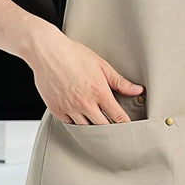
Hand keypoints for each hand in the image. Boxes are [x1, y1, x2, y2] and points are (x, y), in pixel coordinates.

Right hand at [28, 24, 143, 124]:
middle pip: (104, 127)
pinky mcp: (57, 109)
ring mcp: (70, 108)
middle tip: (117, 133)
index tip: (130, 129)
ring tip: (101, 129)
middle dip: (112, 131)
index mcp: (99, 92)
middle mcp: (85, 103)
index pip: (118, 116)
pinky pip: (70, 125)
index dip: (126, 125)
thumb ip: (120, 82)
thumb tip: (137, 90)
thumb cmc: (73, 55)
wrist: (46, 51)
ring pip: (86, 129)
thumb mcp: (101, 66)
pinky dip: (78, 126)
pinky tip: (83, 123)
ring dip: (95, 130)